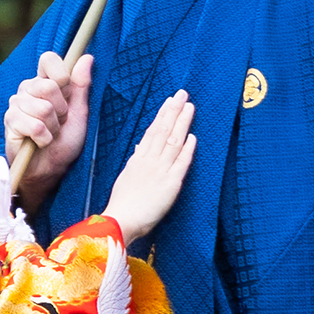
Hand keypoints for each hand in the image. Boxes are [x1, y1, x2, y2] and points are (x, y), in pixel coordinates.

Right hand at [2, 51, 93, 209]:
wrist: (50, 170)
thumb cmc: (65, 142)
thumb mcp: (80, 113)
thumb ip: (81, 86)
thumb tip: (87, 57)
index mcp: (44, 83)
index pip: (49, 59)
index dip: (61, 75)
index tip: (67, 94)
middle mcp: (27, 89)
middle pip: (48, 85)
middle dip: (61, 110)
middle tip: (59, 122)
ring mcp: (16, 105)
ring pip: (43, 108)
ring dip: (53, 127)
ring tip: (50, 134)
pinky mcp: (10, 122)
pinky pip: (34, 125)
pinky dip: (44, 138)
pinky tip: (40, 142)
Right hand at [101, 91, 194, 243]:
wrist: (121, 220)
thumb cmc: (122, 203)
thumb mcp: (126, 177)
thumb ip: (135, 161)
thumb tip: (140, 147)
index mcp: (138, 159)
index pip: (152, 131)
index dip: (162, 115)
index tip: (170, 101)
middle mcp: (149, 161)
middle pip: (163, 131)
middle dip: (173, 111)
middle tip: (182, 94)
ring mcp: (160, 171)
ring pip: (173, 142)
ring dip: (182, 123)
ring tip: (190, 107)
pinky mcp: (170, 184)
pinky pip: (180, 163)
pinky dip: (187, 150)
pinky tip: (193, 137)